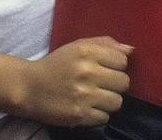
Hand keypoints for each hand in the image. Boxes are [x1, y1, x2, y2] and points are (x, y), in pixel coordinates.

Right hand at [16, 38, 130, 126]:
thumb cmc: (57, 64)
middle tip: (102, 84)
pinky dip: (97, 114)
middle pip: (124, 82)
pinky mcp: (79, 115)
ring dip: (108, 101)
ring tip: (95, 97)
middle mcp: (86, 72)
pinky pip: (105, 117)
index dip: (116, 65)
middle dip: (115, 84)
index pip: (122, 61)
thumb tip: (131, 50)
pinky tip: (86, 107)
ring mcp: (83, 95)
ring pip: (117, 102)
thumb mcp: (77, 46)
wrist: (30, 87)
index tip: (105, 68)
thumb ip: (105, 44)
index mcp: (86, 51)